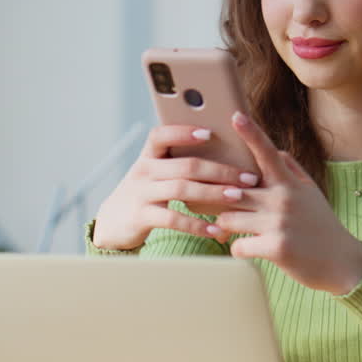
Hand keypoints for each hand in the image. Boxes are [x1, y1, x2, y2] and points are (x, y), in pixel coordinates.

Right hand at [91, 125, 259, 249]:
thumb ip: (177, 162)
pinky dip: (197, 225)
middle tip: (248, 177)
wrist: (112, 222)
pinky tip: (216, 230)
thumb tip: (221, 151)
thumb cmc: (145, 193)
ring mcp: (141, 193)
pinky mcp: (141, 216)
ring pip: (181, 189)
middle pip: (185, 165)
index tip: (210, 132)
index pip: (161, 135)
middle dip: (220, 170)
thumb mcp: (153, 173)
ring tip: (237, 197)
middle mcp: (143, 171)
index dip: (183, 132)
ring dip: (213, 193)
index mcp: (148, 156)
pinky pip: (173, 219)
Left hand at [214, 112, 361, 294]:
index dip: (250, 133)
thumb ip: (292, 171)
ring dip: (228, 228)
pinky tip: (252, 250)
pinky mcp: (275, 247)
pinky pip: (237, 246)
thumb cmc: (321, 226)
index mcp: (290, 184)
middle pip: (232, 192)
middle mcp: (283, 199)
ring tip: (242, 232)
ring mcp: (279, 223)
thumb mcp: (311, 193)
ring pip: (227, 219)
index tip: (235, 115)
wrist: (342, 263)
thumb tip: (277, 152)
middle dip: (223, 203)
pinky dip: (239, 250)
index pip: (267, 153)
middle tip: (227, 210)